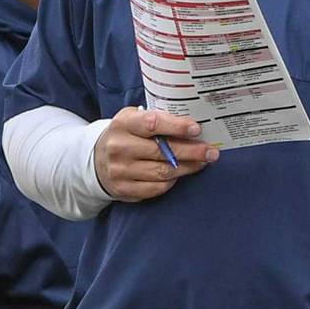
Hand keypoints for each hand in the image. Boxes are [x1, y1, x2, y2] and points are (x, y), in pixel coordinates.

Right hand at [94, 107, 218, 201]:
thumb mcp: (135, 119)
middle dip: (192, 151)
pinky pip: (156, 188)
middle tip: (212, 152)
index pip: (153, 124)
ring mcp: (120, 170)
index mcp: (123, 124)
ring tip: (203, 162)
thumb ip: (158, 119)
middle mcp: (119, 147)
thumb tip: (193, 126)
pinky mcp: (123, 189)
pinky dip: (172, 182)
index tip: (196, 129)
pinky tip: (181, 174)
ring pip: (162, 172)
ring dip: (188, 168)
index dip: (177, 126)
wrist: (97, 160)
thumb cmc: (127, 135)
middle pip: (163, 152)